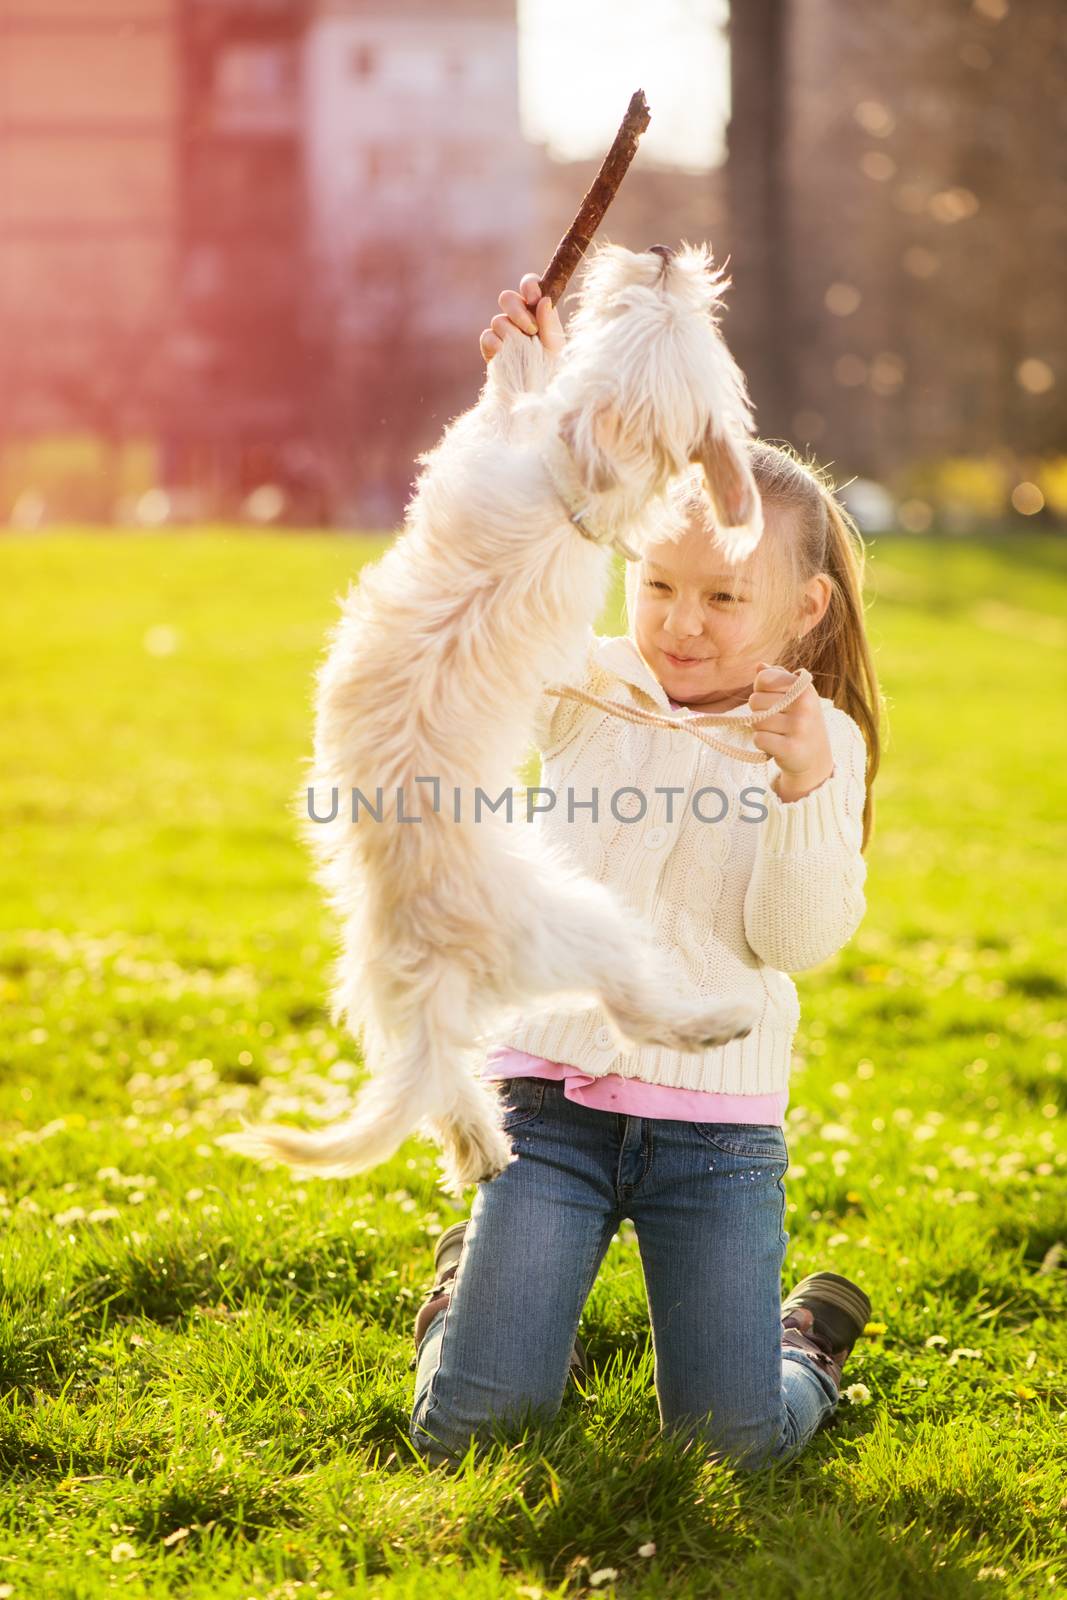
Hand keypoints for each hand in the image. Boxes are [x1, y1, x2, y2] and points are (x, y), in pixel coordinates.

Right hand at [479, 273, 564, 364]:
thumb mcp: (557, 347)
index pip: (529, 287)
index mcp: (537, 313)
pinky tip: (504, 353)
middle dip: (518, 310)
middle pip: (507, 298)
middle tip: (531, 329)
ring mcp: (503, 334)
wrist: (538, 396)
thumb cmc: (553, 372)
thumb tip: (543, 300)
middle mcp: (519, 320)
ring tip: (523, 351)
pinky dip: (495, 343)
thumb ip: (550, 324)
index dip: (529, 286)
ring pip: (498, 319)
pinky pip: (487, 337)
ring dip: (511, 333)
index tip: (534, 297)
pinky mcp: (491, 350)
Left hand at [748, 663, 833, 800]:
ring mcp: (799, 727)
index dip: (760, 690)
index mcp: (804, 688)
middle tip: (776, 721)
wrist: (816, 758)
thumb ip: (778, 678)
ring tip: (777, 733)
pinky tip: (775, 745)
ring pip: (755, 721)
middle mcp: (804, 705)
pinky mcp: (790, 748)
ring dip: (760, 729)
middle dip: (759, 712)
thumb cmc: (801, 722)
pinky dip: (762, 743)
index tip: (772, 699)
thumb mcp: (796, 697)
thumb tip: (759, 666)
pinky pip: (758, 738)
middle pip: (755, 700)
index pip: (763, 678)